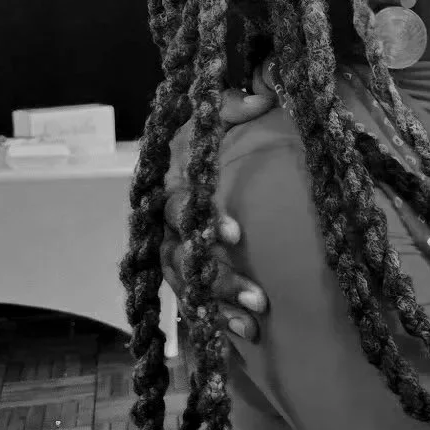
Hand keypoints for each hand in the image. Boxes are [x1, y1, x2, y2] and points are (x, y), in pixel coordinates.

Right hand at [160, 58, 275, 342]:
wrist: (200, 166)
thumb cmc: (210, 140)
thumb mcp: (219, 116)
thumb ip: (235, 103)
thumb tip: (264, 96)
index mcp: (173, 186)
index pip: (180, 207)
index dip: (204, 221)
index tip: (236, 235)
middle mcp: (166, 226)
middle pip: (183, 257)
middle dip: (220, 278)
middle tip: (261, 297)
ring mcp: (174, 256)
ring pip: (188, 286)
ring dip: (223, 303)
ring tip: (260, 316)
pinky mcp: (187, 279)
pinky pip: (195, 306)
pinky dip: (219, 320)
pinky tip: (247, 333)